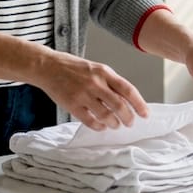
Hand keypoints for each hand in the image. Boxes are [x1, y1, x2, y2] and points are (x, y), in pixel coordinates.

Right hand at [34, 52, 149, 130]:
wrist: (47, 66)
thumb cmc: (72, 68)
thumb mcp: (95, 68)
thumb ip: (110, 82)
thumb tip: (126, 100)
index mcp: (104, 72)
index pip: (128, 90)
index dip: (139, 104)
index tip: (145, 114)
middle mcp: (95, 83)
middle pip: (119, 105)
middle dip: (128, 118)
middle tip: (130, 123)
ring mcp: (83, 94)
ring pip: (106, 115)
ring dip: (113, 123)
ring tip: (115, 125)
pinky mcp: (72, 105)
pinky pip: (90, 120)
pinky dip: (98, 126)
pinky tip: (101, 126)